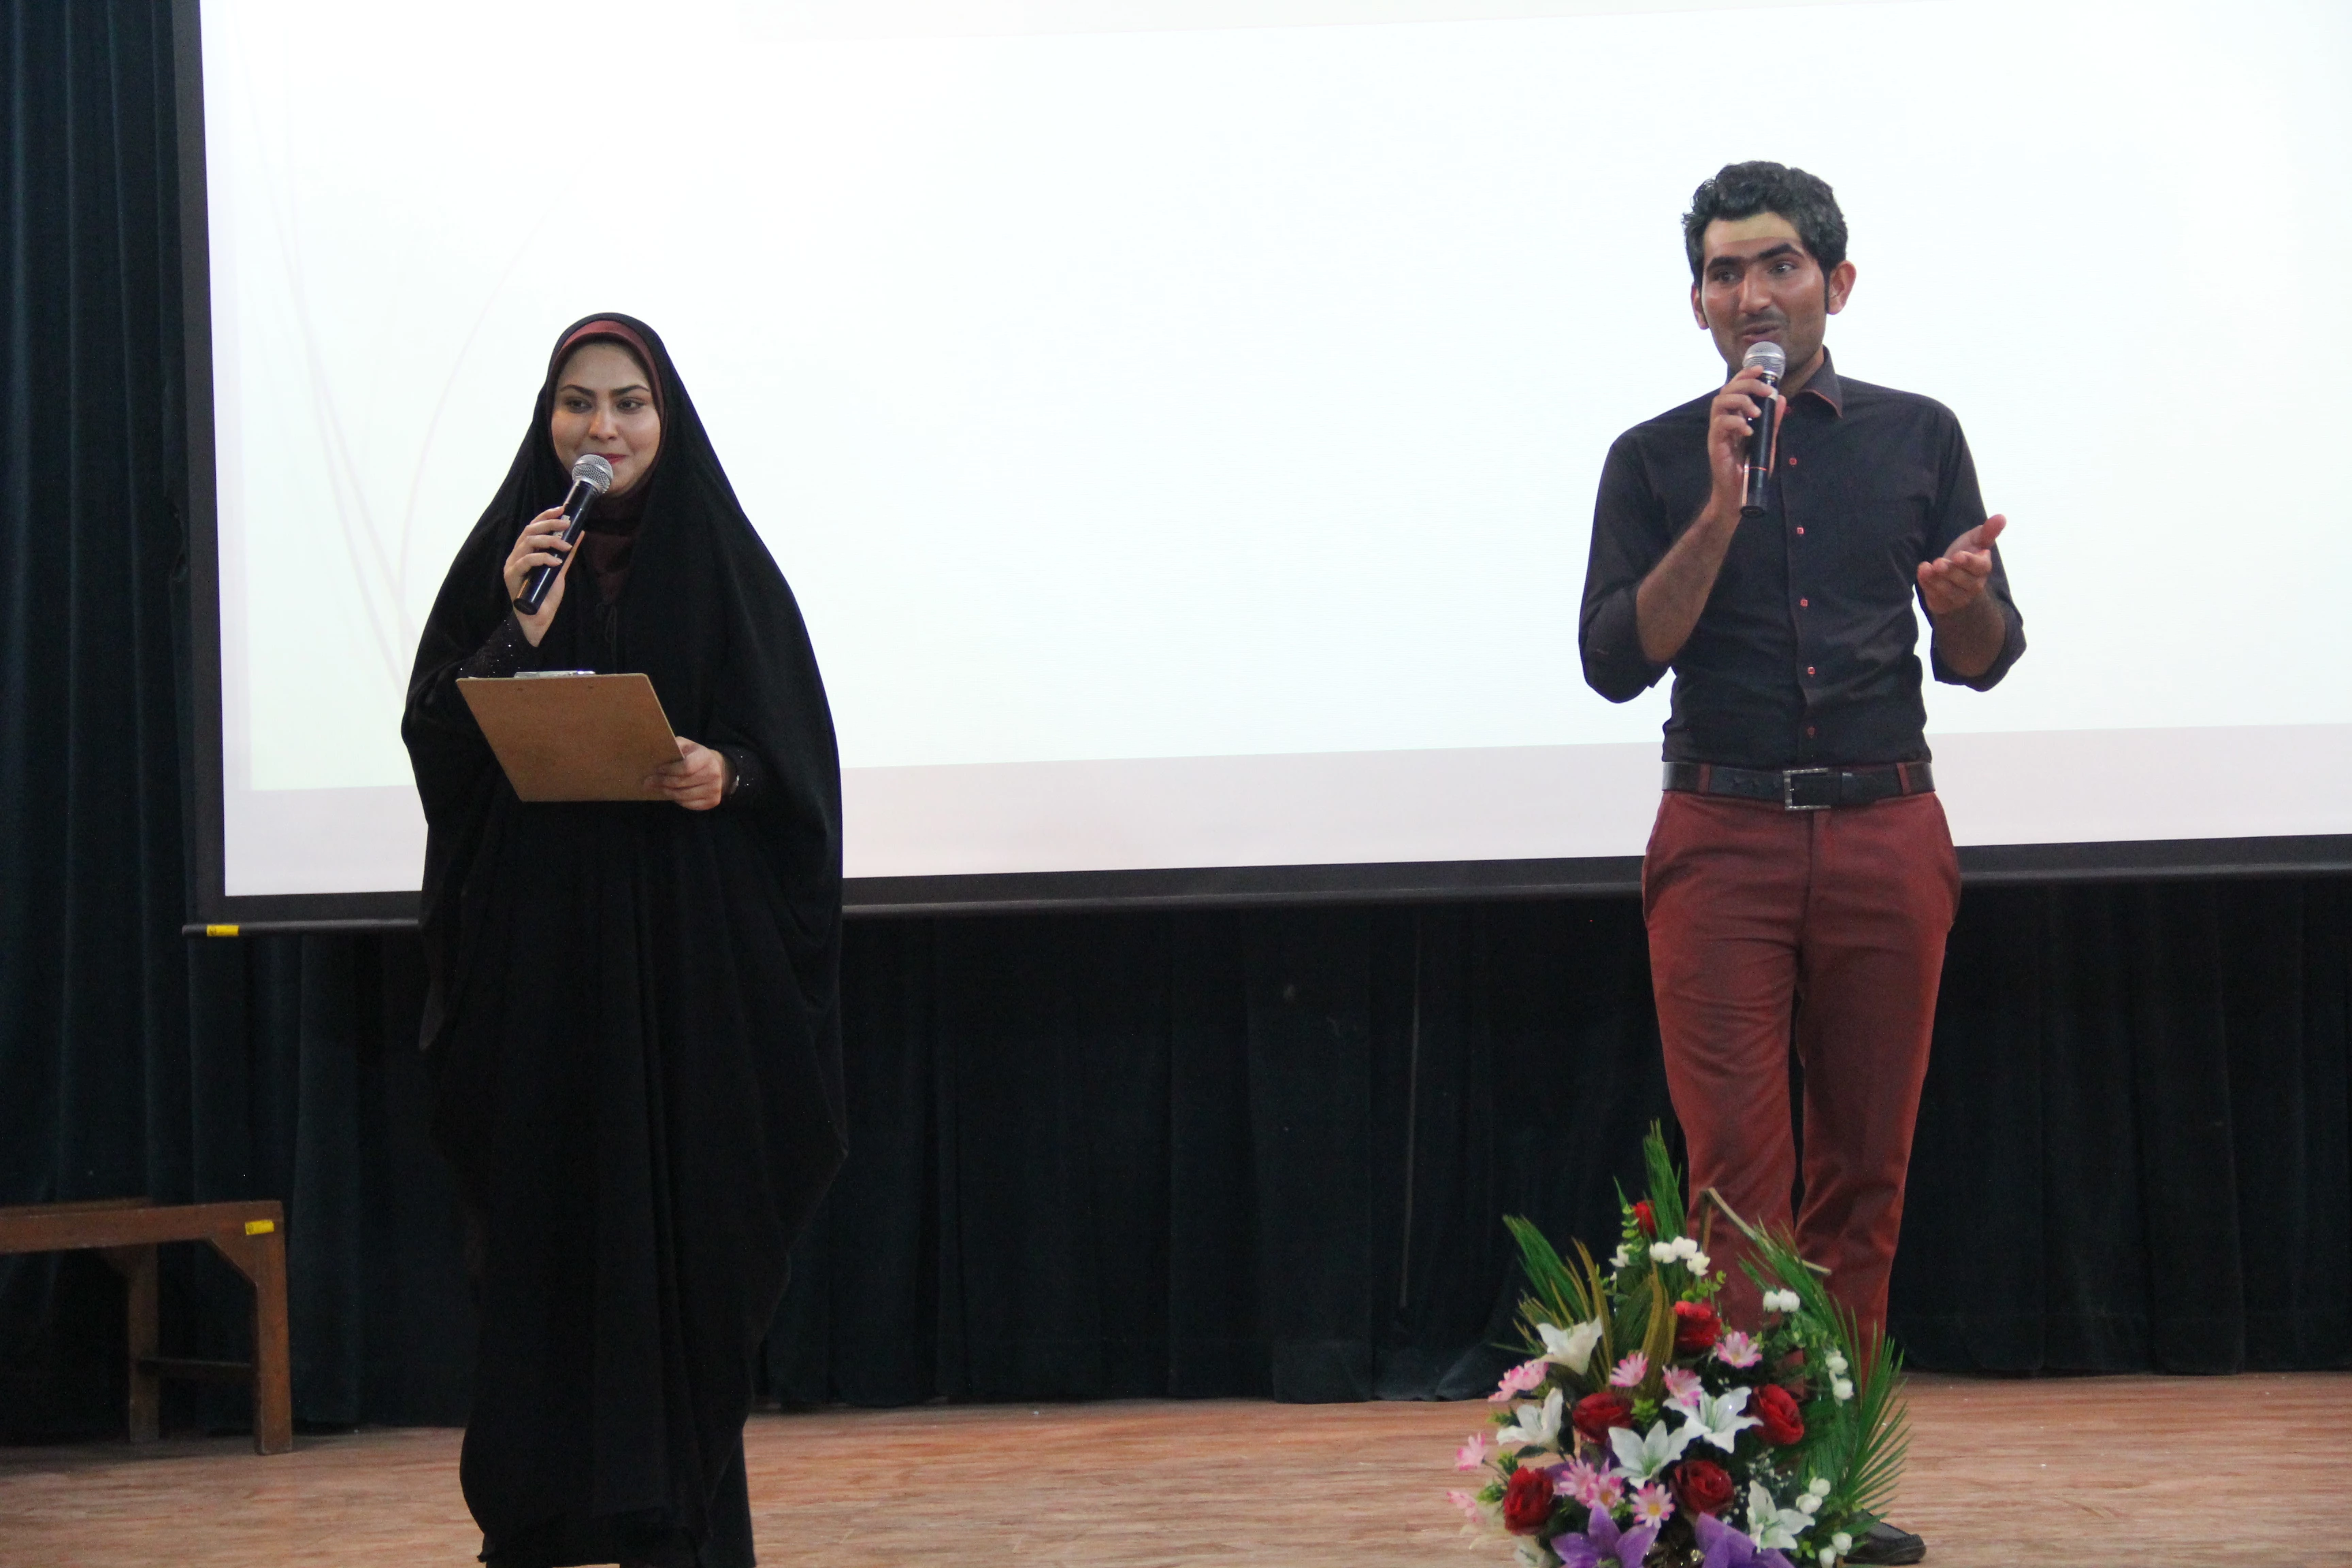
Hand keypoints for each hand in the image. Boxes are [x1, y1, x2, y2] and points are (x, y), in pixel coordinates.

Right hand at [501, 506, 573, 645]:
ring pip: (527, 542)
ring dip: (549, 541)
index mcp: (525, 550)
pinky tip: (555, 561)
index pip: (533, 527)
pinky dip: (542, 558)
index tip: (563, 509)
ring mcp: (512, 565)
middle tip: (567, 524)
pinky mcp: (511, 576)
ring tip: (566, 546)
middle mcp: (516, 555)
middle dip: (549, 524)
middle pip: (529, 530)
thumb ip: (567, 552)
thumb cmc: (546, 595)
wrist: (539, 620)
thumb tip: (579, 532)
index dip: (546, 516)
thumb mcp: (560, 569)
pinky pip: (526, 561)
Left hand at [648, 736, 731, 810]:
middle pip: (681, 783)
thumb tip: (657, 754)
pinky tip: (672, 793)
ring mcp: (714, 790)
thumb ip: (674, 747)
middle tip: (649, 781)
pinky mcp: (712, 801)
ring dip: (667, 792)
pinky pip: (688, 804)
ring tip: (657, 787)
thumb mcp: (687, 746)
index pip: (686, 767)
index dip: (669, 770)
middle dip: (662, 782)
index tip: (657, 769)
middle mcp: (713, 774)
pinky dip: (677, 800)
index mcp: (706, 757)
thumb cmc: (696, 756)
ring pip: (683, 796)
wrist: (718, 769)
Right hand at [1705, 365, 1780, 516]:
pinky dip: (1736, 424)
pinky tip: (1749, 431)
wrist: (1738, 494)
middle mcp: (1722, 421)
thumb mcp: (1767, 441)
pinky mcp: (1715, 445)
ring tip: (1757, 412)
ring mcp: (1717, 433)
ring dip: (1741, 402)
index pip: (1735, 388)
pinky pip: (1720, 426)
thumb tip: (1781, 399)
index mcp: (1733, 417)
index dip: (1746, 374)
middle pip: (1726, 391)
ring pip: (1720, 403)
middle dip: (1747, 385)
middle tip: (1765, 391)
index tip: (1762, 369)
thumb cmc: (1750, 469)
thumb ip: (1772, 421)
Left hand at [1917, 514, 2006, 616]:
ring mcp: (1958, 597)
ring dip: (1937, 580)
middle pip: (1963, 580)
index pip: (1980, 567)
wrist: (1952, 580)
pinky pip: (1935, 596)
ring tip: (1928, 567)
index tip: (1958, 556)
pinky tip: (1921, 572)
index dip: (1970, 562)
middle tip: (1939, 563)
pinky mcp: (1943, 603)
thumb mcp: (1976, 541)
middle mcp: (1973, 585)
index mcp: (1982, 568)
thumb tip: (2001, 517)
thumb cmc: (1966, 558)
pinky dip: (1927, 584)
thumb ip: (1988, 531)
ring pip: (1948, 590)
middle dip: (1951, 571)